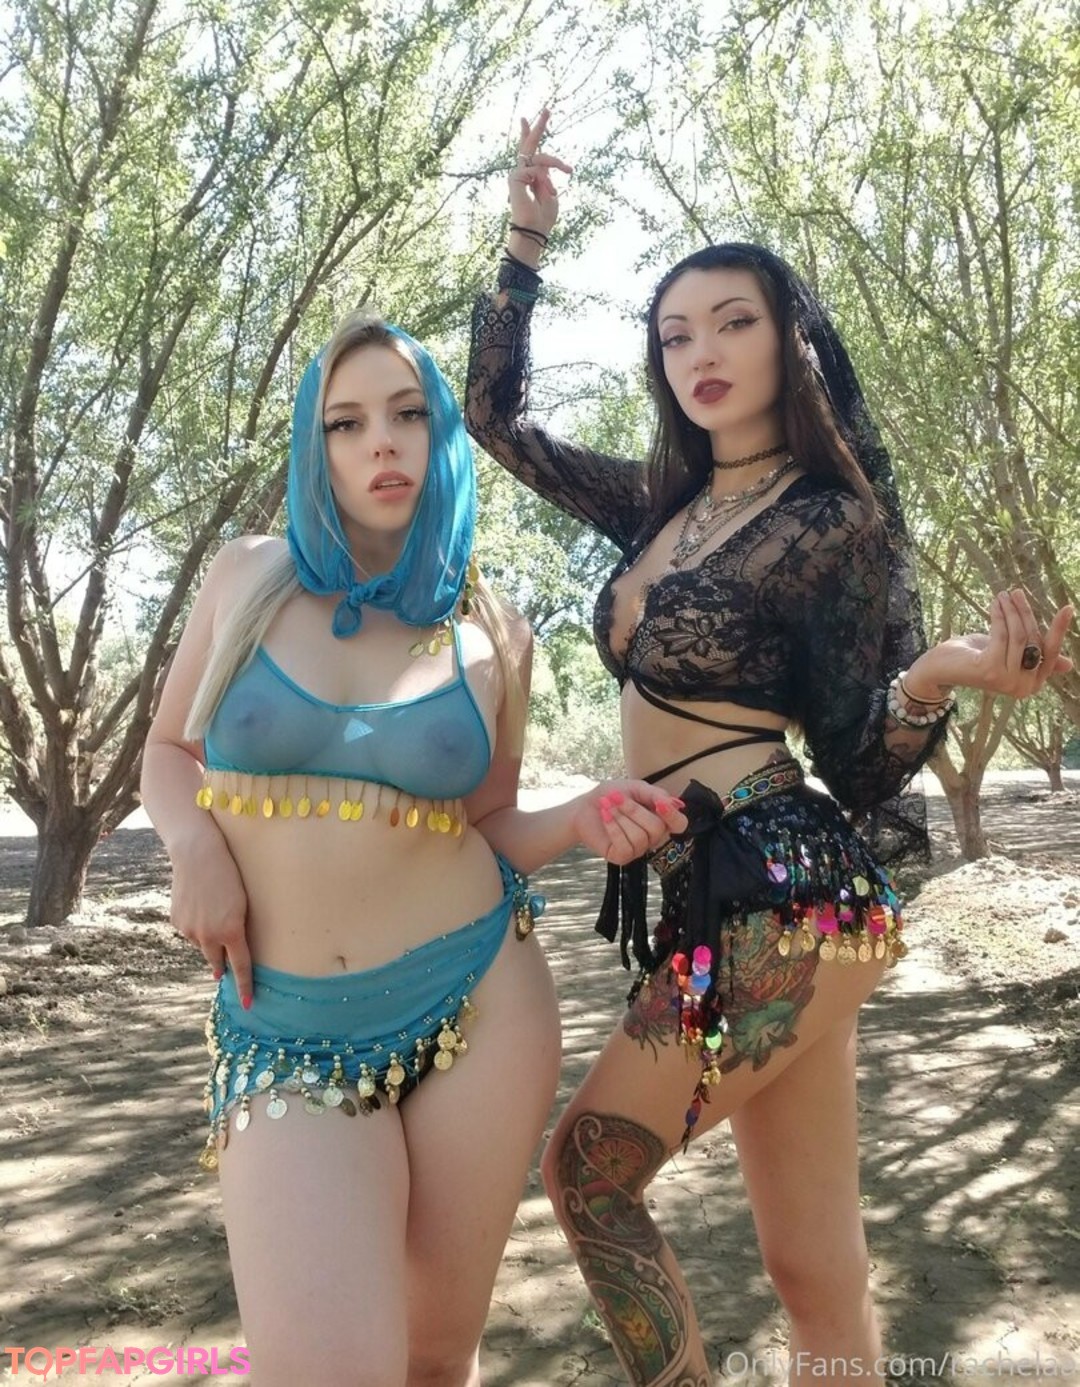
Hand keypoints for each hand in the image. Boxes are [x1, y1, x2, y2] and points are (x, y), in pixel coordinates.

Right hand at [170, 838, 252, 1004]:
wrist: (198, 855)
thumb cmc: (230, 876)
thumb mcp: (242, 904)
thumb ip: (238, 930)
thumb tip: (229, 950)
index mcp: (231, 932)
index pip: (240, 967)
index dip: (244, 987)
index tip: (248, 1004)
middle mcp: (209, 936)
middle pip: (216, 962)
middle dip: (220, 967)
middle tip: (220, 973)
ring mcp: (190, 930)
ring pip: (202, 944)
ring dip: (207, 936)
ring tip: (210, 909)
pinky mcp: (177, 922)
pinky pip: (190, 932)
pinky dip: (195, 925)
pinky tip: (197, 904)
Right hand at [509, 108, 572, 240]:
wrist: (534, 231)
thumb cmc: (543, 217)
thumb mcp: (550, 192)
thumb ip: (546, 176)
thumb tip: (543, 165)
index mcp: (530, 175)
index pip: (527, 151)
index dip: (526, 134)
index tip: (525, 119)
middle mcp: (521, 171)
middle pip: (529, 144)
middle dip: (539, 126)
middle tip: (548, 109)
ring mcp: (517, 174)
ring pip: (540, 156)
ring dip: (556, 162)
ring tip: (568, 170)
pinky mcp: (514, 178)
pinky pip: (535, 168)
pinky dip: (545, 179)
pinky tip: (549, 191)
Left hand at [570, 780, 687, 865]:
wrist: (584, 806)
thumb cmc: (611, 796)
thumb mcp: (635, 788)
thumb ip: (655, 794)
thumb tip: (675, 804)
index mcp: (659, 819)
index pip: (679, 824)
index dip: (672, 816)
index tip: (660, 804)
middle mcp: (652, 837)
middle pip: (656, 828)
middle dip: (634, 810)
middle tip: (615, 797)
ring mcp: (638, 849)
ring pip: (640, 837)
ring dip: (620, 816)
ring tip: (606, 805)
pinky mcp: (622, 857)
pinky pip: (625, 846)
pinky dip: (613, 827)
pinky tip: (605, 816)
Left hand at [907, 589, 1073, 700]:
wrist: (940, 667)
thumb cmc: (976, 657)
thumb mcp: (1010, 654)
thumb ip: (1035, 658)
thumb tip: (1069, 665)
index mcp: (1032, 686)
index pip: (1051, 653)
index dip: (1058, 630)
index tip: (1068, 608)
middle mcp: (1023, 688)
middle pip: (1034, 641)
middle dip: (1025, 613)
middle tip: (1016, 592)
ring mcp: (1007, 681)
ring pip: (1019, 635)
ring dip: (1011, 610)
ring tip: (1004, 594)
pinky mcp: (991, 671)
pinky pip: (1002, 634)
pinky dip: (999, 615)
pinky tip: (994, 602)